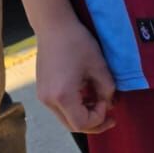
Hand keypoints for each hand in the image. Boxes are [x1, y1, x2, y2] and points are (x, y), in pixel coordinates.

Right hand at [34, 17, 117, 132]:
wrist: (54, 26)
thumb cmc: (77, 42)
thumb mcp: (99, 66)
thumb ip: (107, 89)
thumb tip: (110, 104)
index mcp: (62, 95)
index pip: (81, 123)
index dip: (99, 118)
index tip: (108, 101)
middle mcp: (49, 100)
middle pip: (72, 125)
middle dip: (93, 123)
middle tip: (111, 116)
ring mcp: (43, 96)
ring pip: (65, 118)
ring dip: (84, 115)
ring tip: (99, 101)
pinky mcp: (43, 90)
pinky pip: (60, 107)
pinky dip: (75, 107)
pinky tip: (87, 95)